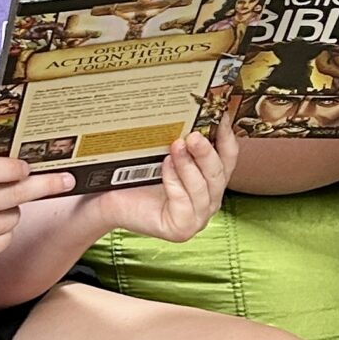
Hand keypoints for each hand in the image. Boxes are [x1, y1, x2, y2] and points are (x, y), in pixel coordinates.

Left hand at [104, 122, 236, 245]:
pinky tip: (164, 166)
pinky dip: (174, 182)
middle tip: (193, 135)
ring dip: (188, 165)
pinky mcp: (181, 229)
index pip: (229, 158)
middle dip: (207, 152)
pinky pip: (183, 202)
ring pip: (202, 188)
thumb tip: (194, 110)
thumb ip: (183, 141)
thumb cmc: (136, 177)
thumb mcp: (165, 154)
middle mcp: (209, 200)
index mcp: (210, 180)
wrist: (110, 199)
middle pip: (218, 174)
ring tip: (176, 146)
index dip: (227, 137)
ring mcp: (197, 217)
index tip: (220, 116)